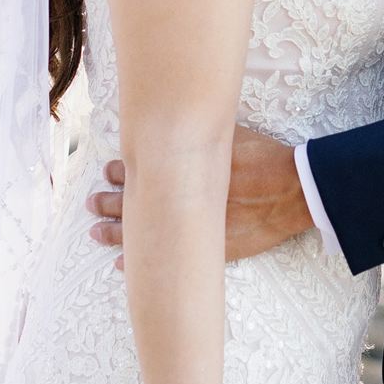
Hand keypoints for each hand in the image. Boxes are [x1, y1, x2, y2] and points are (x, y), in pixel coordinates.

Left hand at [87, 124, 313, 264]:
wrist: (291, 190)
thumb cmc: (264, 159)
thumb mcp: (231, 135)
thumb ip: (205, 135)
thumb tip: (188, 117)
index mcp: (184, 169)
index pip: (141, 171)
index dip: (121, 173)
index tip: (108, 172)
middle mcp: (181, 199)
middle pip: (135, 202)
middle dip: (110, 203)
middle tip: (92, 203)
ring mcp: (191, 227)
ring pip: (143, 232)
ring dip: (116, 234)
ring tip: (96, 233)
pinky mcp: (206, 249)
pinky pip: (166, 259)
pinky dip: (142, 262)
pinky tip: (122, 265)